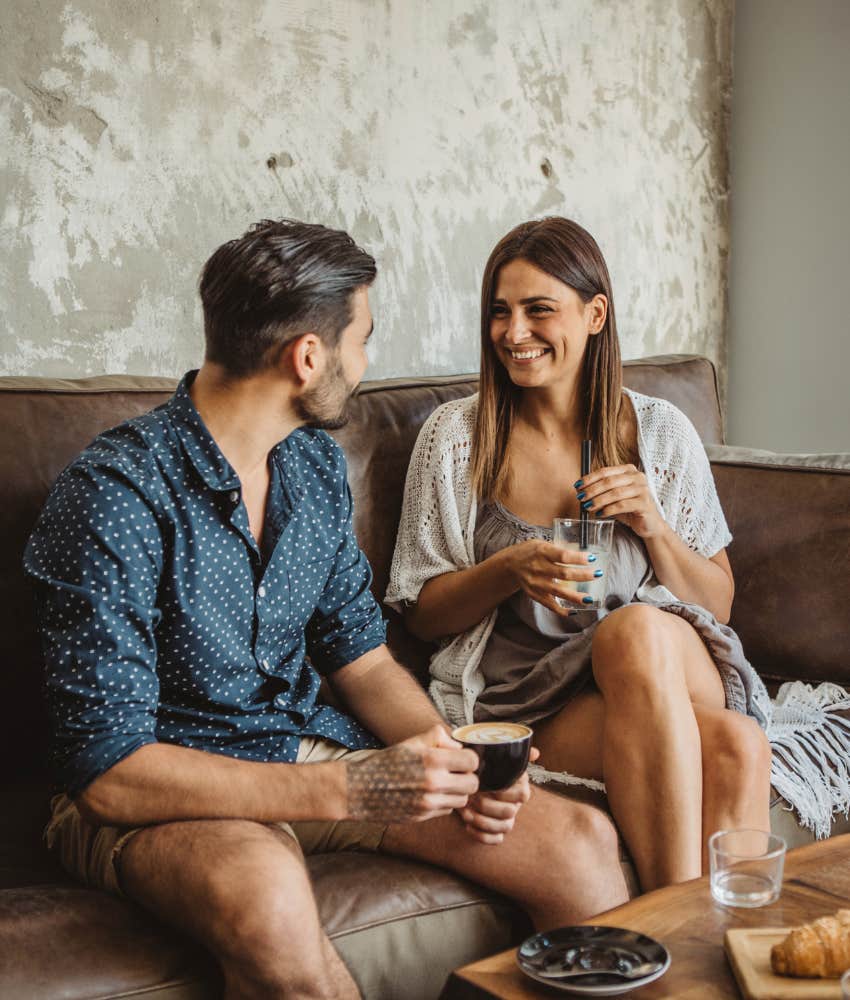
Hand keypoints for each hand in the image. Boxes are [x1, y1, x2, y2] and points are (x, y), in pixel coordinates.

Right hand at [346, 725, 478, 823]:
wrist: (358, 790)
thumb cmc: (385, 763)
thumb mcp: (410, 743)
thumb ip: (438, 738)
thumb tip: (458, 748)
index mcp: (431, 760)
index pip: (472, 762)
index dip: (469, 759)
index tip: (461, 759)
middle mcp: (433, 783)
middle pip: (473, 784)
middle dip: (467, 777)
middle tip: (455, 772)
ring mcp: (428, 803)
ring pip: (462, 800)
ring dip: (457, 792)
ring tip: (443, 784)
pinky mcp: (423, 817)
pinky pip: (446, 810)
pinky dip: (443, 803)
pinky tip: (430, 795)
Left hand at [458, 747, 539, 843]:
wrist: (462, 779)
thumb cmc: (478, 766)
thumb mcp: (488, 754)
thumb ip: (507, 750)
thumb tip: (536, 752)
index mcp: (518, 785)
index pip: (522, 794)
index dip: (504, 793)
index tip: (485, 786)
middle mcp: (515, 802)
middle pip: (510, 812)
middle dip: (488, 806)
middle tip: (471, 798)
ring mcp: (507, 818)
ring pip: (505, 827)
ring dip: (483, 821)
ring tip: (465, 812)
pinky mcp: (496, 830)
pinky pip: (496, 840)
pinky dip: (482, 835)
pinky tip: (467, 825)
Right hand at [505, 539, 599, 613]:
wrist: (510, 564)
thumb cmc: (529, 551)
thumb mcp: (542, 543)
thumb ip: (559, 549)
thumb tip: (582, 553)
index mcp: (541, 552)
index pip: (563, 555)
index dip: (578, 558)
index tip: (591, 558)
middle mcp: (538, 567)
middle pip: (564, 574)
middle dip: (582, 575)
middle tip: (597, 574)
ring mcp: (535, 583)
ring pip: (558, 591)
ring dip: (575, 596)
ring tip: (589, 599)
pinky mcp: (533, 594)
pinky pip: (549, 604)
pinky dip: (561, 609)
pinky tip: (573, 610)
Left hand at [576, 464, 666, 539]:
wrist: (649, 524)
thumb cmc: (629, 509)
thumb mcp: (613, 497)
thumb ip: (600, 491)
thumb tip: (579, 490)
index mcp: (629, 470)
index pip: (605, 471)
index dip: (589, 478)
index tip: (577, 486)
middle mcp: (638, 477)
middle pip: (609, 481)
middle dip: (592, 490)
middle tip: (581, 498)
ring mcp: (643, 489)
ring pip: (615, 493)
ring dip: (598, 500)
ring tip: (588, 506)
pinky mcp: (645, 503)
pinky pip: (622, 505)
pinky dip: (608, 510)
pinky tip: (600, 514)